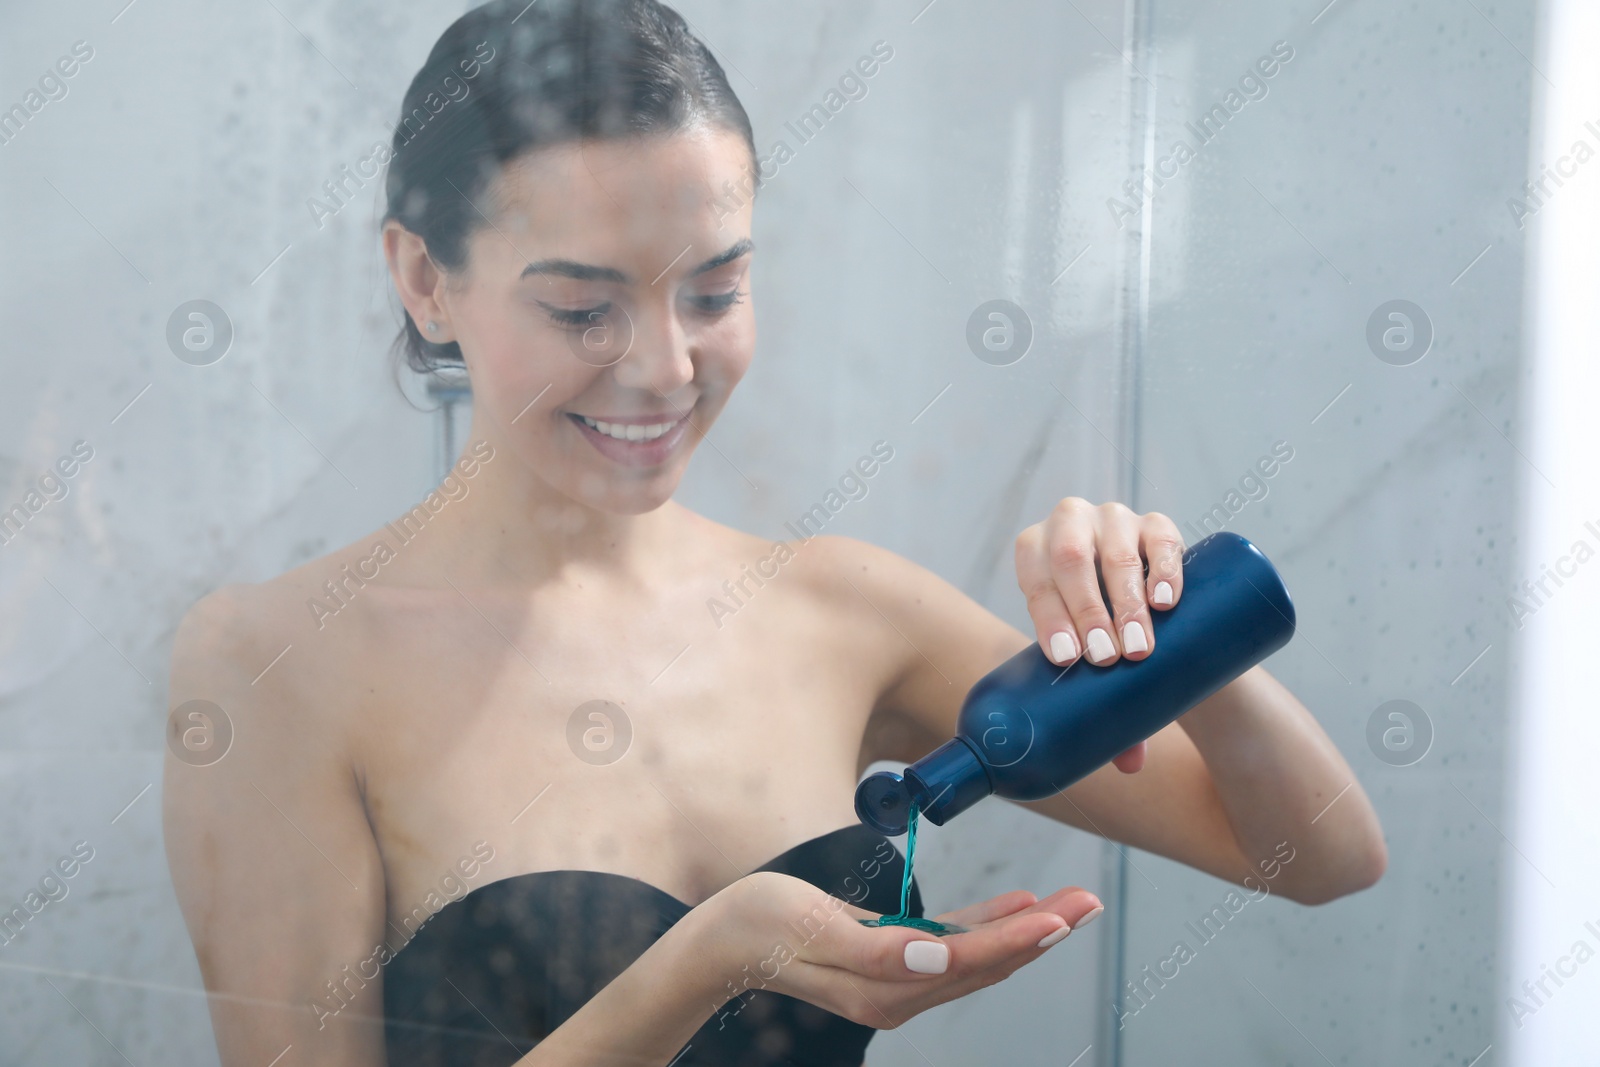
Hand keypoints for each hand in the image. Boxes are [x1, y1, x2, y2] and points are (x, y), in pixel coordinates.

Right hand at [701, 870, 1103, 1030]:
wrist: (721, 941)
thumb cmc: (760, 925)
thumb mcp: (812, 927)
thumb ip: (876, 947)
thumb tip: (935, 956)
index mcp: (883, 987)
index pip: (967, 962)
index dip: (1017, 938)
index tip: (1059, 917)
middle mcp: (898, 992)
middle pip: (986, 962)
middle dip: (1042, 933)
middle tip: (1089, 904)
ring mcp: (896, 980)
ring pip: (978, 955)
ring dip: (1026, 928)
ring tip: (1070, 904)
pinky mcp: (890, 960)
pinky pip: (952, 945)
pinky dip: (988, 925)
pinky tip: (1017, 907)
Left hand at [1013, 499, 1185, 772]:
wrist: (1150, 605)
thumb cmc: (1104, 639)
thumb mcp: (1090, 661)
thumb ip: (1101, 707)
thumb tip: (1126, 767)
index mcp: (1034, 551)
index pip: (1033, 577)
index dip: (1047, 615)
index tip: (1067, 658)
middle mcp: (1068, 525)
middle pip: (1070, 560)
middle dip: (1088, 611)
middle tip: (1107, 658)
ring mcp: (1114, 519)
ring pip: (1115, 550)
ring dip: (1126, 600)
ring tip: (1139, 646)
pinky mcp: (1157, 524)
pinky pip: (1160, 536)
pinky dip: (1163, 567)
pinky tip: (1166, 600)